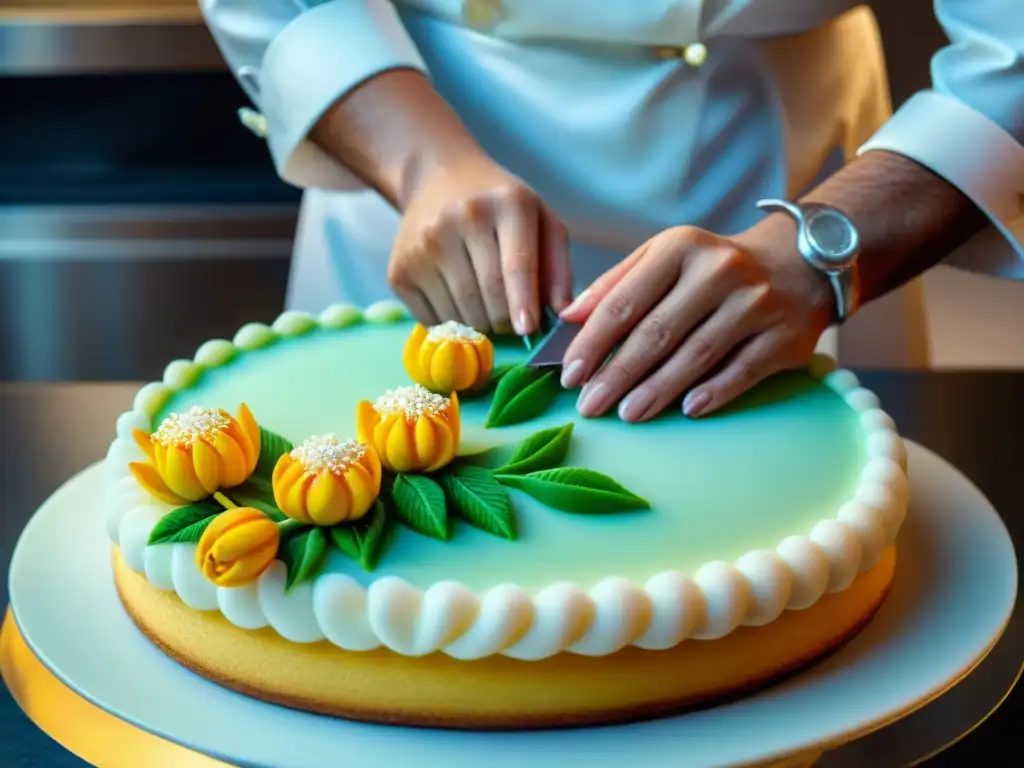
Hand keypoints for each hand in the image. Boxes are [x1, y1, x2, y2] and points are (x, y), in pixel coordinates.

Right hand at [388, 153, 571, 335]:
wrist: (437, 178)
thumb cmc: (500, 206)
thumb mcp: (540, 219)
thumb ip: (557, 265)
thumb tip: (562, 313)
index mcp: (507, 203)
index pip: (516, 264)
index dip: (522, 302)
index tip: (527, 330)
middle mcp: (461, 218)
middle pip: (488, 295)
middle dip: (504, 321)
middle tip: (510, 324)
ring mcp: (424, 244)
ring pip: (459, 312)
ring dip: (478, 326)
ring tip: (484, 309)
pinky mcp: (399, 269)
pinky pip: (430, 318)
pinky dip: (449, 324)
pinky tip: (456, 303)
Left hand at [558, 223, 833, 420]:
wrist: (795, 264)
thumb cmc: (710, 269)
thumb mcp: (662, 258)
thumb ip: (615, 285)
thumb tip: (568, 318)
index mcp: (680, 248)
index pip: (626, 300)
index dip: (594, 341)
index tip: (570, 374)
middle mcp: (719, 271)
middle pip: (658, 331)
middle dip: (618, 373)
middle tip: (590, 405)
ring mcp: (755, 303)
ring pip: (697, 354)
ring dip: (658, 389)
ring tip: (628, 414)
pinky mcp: (783, 335)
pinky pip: (742, 370)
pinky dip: (713, 392)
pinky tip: (687, 409)